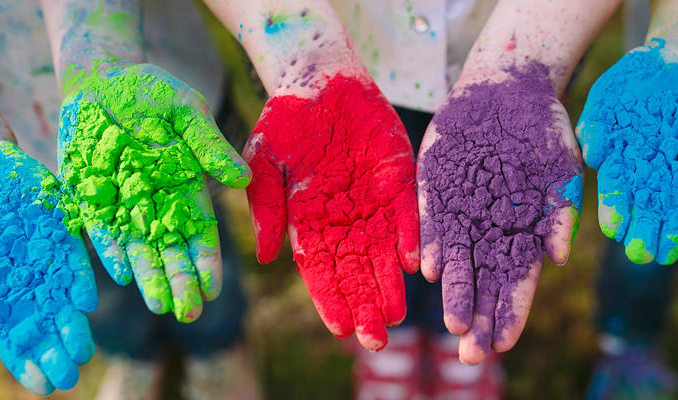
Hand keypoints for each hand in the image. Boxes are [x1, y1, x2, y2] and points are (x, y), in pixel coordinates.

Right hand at [0, 142, 97, 394]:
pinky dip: (78, 276)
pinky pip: (70, 254)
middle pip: (42, 321)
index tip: (42, 386)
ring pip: (61, 295)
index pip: (11, 333)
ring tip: (83, 349)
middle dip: (55, 349)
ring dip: (72, 322)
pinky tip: (86, 300)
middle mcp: (22, 277)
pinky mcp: (56, 224)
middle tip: (70, 374)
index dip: (25, 360)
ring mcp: (41, 252)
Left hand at [58, 63, 250, 321]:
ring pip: (137, 248)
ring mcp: (120, 203)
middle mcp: (154, 201)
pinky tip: (121, 272)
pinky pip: (99, 229)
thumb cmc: (152, 92)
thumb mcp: (187, 111)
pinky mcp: (88, 197)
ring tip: (158, 305)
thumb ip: (209, 144)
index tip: (213, 287)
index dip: (206, 260)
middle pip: (170, 248)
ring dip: (148, 277)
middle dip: (180, 280)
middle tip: (188, 312)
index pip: (199, 230)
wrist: (100, 79)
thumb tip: (242, 179)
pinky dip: (110, 250)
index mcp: (185, 184)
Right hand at [244, 66, 418, 351]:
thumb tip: (264, 256)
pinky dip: (410, 237)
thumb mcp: (264, 163)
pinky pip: (407, 213)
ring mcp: (373, 200)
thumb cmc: (283, 121)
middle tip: (377, 338)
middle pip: (355, 270)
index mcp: (309, 219)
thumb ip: (265, 207)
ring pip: (383, 252)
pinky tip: (414, 263)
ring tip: (398, 315)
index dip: (331, 299)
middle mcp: (344, 217)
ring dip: (390, 284)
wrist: (318, 78)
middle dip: (365, 304)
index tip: (341, 328)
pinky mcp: (398, 178)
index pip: (321, 269)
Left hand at [417, 63, 582, 363]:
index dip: (511, 314)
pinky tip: (430, 268)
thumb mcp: (561, 168)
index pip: (515, 285)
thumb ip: (561, 211)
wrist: (507, 90)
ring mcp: (459, 213)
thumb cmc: (543, 133)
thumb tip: (557, 256)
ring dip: (454, 291)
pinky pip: (431, 221)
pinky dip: (431, 244)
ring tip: (453, 323)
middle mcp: (486, 231)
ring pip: (455, 261)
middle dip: (478, 318)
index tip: (504, 342)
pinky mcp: (434, 189)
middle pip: (482, 283)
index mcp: (519, 235)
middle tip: (471, 353)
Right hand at [576, 38, 677, 264]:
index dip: (614, 213)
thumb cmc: (640, 76)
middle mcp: (652, 175)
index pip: (616, 195)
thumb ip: (598, 126)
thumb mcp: (611, 96)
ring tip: (669, 253)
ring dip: (672, 233)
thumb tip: (593, 157)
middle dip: (643, 234)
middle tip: (641, 254)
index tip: (614, 229)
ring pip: (676, 210)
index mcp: (623, 164)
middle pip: (646, 211)